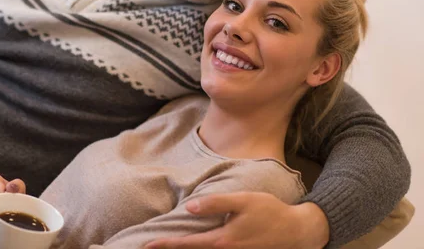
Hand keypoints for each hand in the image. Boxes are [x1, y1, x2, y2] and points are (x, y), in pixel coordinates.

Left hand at [146, 192, 328, 248]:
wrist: (297, 231)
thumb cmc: (269, 211)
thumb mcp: (243, 200)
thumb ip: (216, 203)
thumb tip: (190, 207)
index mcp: (223, 241)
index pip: (187, 244)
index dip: (166, 245)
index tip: (147, 245)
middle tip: (150, 248)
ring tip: (169, 247)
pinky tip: (195, 247)